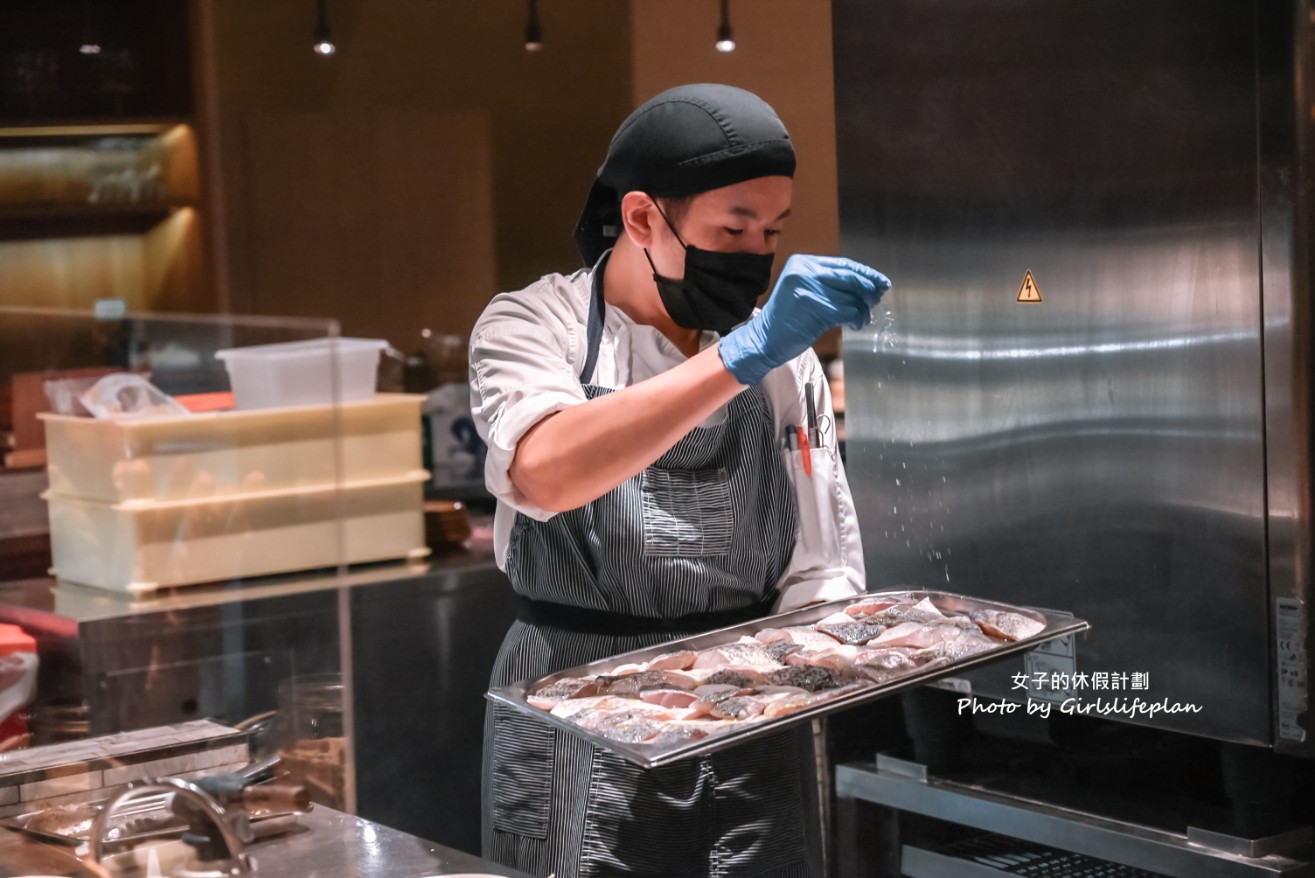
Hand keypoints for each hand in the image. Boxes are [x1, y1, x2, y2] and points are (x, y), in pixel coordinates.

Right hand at [719, 254, 889, 384]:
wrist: (763, 340)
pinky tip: (856, 323)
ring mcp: (808, 289)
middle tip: (878, 297)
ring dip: (863, 309)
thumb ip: (825, 282)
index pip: (842, 264)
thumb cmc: (785, 319)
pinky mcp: (814, 309)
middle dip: (868, 288)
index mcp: (801, 263)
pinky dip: (856, 318)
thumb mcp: (802, 290)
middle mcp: (804, 272)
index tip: (880, 281)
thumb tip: (864, 283)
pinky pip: (846, 311)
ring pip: (850, 296)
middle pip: (849, 277)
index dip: (865, 273)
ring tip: (863, 316)